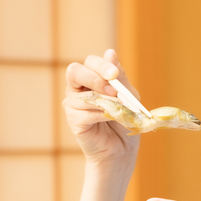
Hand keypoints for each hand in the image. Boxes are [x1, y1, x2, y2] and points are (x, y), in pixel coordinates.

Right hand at [62, 49, 140, 171]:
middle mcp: (78, 89)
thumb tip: (110, 52)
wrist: (122, 149)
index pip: (89, 63)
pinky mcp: (73, 120)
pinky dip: (100, 115)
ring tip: (119, 111)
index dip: (101, 65)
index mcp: (91, 78)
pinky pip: (84, 113)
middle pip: (75, 71)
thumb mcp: (128, 95)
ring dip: (104, 102)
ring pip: (82, 95)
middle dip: (94, 78)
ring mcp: (72, 104)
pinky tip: (109, 120)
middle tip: (113, 90)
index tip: (114, 74)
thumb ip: (119, 77)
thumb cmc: (125, 120)